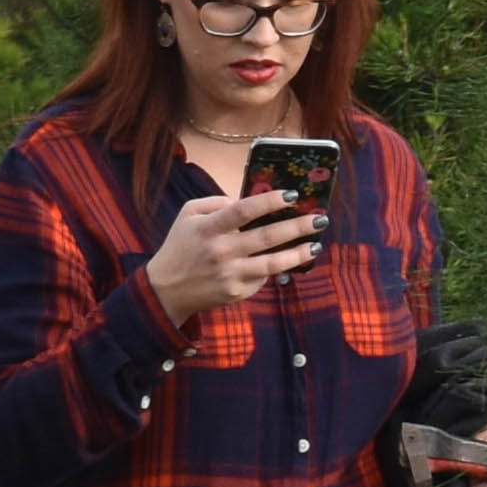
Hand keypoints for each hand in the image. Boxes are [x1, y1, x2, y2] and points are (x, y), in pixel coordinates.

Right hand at [144, 188, 322, 319]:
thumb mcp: (188, 215)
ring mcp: (231, 274)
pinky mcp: (236, 292)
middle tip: (320, 218)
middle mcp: (222, 251)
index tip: (292, 195)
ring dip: (298, 253)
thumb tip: (243, 200)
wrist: (166, 289)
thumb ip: (216, 203)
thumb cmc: (180, 246)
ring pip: (273, 263)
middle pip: (267, 237)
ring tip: (316, 244)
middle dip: (297, 226)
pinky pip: (263, 277)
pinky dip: (278, 268)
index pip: (244, 211)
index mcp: (209, 228)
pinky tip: (290, 260)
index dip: (269, 201)